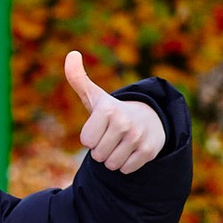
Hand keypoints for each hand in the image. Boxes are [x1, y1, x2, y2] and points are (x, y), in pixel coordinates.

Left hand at [64, 50, 166, 173]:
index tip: (100, 127)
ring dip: (113, 158)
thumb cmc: (113, 111)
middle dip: (102, 149)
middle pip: (98, 155)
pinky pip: (125, 169)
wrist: (150, 119)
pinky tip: (131, 150)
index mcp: (108, 110)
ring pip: (111, 164)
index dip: (91, 137)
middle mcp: (124, 122)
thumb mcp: (95, 96)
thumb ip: (77, 78)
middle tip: (111, 136)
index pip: (86, 141)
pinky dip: (125, 164)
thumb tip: (72, 53)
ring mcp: (138, 137)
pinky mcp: (149, 151)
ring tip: (120, 143)